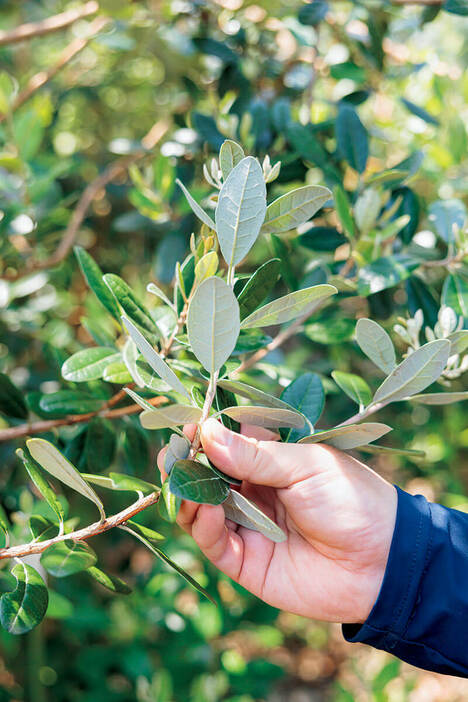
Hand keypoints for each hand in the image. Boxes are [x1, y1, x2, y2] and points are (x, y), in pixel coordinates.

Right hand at [157, 418, 396, 623]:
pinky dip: (202, 524)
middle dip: (187, 464)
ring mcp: (247, 524)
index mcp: (272, 460)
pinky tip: (205, 510)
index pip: (228, 441)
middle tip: (173, 455)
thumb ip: (254, 455)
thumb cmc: (352, 500)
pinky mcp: (245, 561)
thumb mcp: (305, 466)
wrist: (383, 563)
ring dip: (189, 494)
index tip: (191, 425)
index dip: (207, 433)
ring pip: (201, 507)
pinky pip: (213, 542)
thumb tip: (206, 432)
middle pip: (207, 474)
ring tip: (184, 482)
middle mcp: (254, 489)